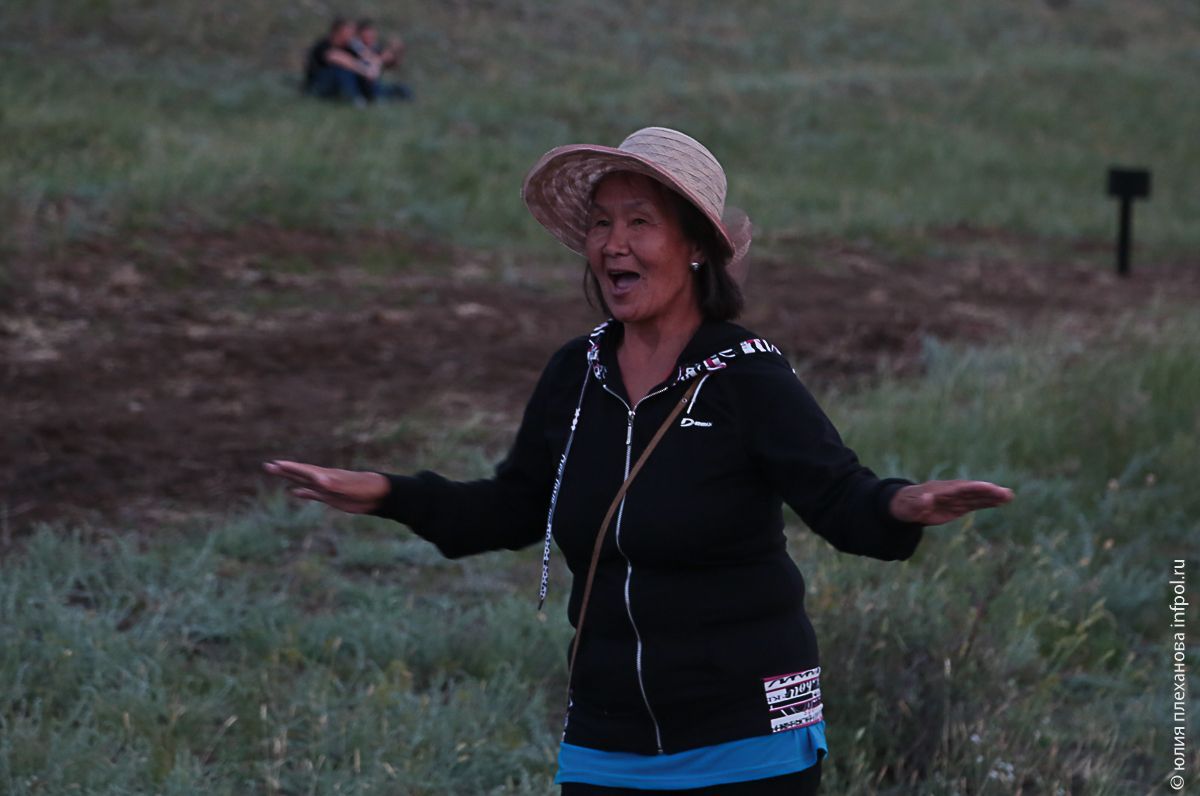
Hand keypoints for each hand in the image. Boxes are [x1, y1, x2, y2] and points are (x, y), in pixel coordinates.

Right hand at [263, 460, 389, 513]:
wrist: (377, 494)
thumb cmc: (364, 488)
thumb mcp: (348, 487)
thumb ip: (333, 484)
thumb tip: (318, 480)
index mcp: (325, 476)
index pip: (303, 470)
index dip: (290, 467)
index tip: (275, 464)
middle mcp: (323, 480)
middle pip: (299, 474)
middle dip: (283, 470)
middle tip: (267, 466)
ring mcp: (325, 488)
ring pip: (303, 482)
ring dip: (289, 478)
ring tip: (276, 472)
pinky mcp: (330, 497)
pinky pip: (312, 494)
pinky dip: (302, 492)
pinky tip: (293, 491)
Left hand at [889, 479, 1013, 525]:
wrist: (903, 505)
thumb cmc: (904, 505)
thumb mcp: (907, 506)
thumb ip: (917, 504)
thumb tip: (927, 499)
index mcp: (939, 490)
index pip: (959, 488)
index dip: (973, 488)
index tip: (988, 487)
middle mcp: (950, 492)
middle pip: (972, 491)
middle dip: (988, 492)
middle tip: (1006, 493)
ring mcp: (955, 498)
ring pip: (976, 497)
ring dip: (992, 497)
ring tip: (1009, 496)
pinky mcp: (957, 506)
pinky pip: (974, 503)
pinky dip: (987, 502)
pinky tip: (1000, 502)